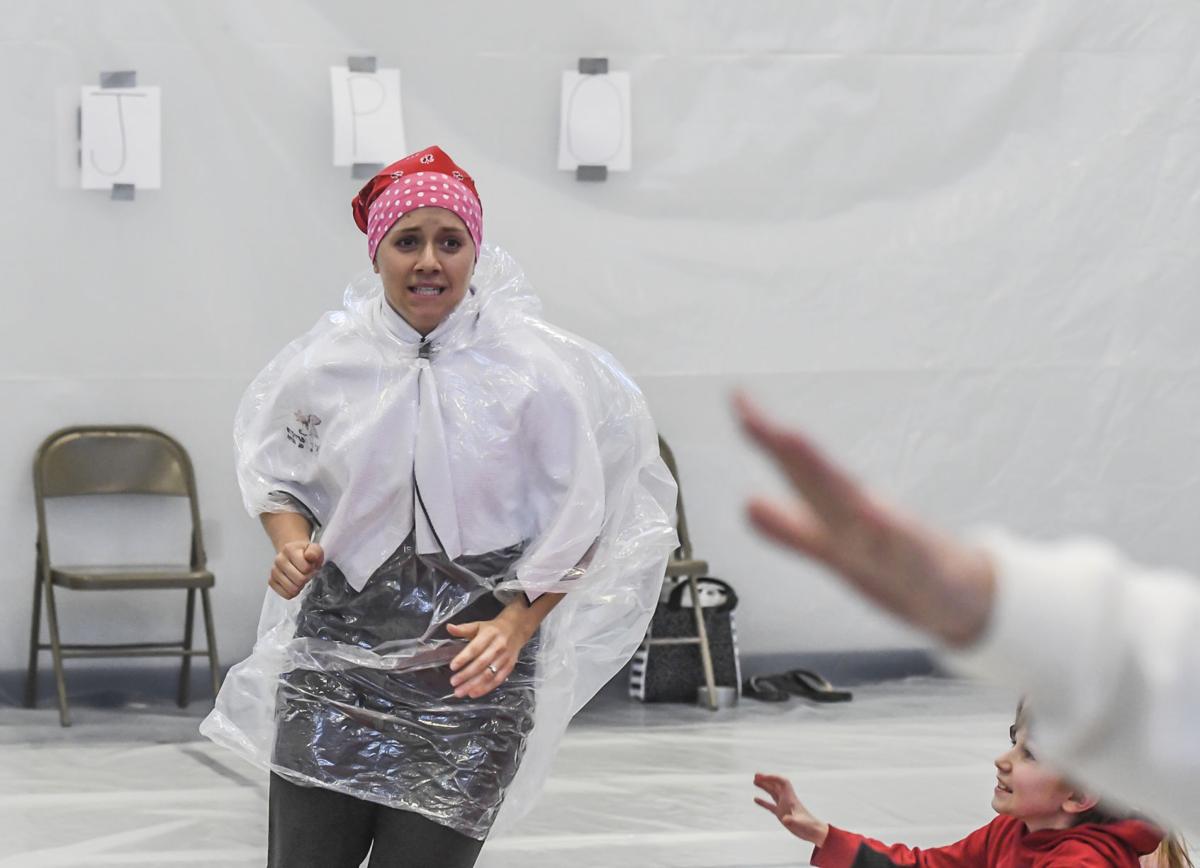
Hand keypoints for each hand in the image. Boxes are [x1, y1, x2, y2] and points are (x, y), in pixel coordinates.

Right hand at [269, 540, 323, 598]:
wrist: (293, 553)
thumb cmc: (304, 553)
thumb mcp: (314, 549)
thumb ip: (315, 551)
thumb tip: (309, 555)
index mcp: (289, 550)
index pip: (305, 568)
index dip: (312, 570)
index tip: (311, 566)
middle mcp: (279, 560)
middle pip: (300, 580)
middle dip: (307, 578)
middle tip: (307, 574)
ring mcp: (274, 571)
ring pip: (292, 589)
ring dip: (300, 586)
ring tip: (300, 578)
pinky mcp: (272, 581)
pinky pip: (286, 594)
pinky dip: (293, 593)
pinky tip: (295, 584)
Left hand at [446, 606, 534, 698]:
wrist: (515, 630)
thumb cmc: (492, 629)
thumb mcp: (478, 625)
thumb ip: (463, 629)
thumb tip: (449, 627)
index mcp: (489, 634)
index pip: (475, 648)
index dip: (463, 658)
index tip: (452, 666)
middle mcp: (498, 646)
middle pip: (481, 663)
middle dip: (466, 674)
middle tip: (453, 682)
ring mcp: (505, 658)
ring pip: (489, 674)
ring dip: (474, 685)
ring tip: (460, 692)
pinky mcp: (509, 667)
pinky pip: (497, 680)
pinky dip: (486, 688)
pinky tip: (474, 693)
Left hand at [735, 394, 995, 646]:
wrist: (957, 603)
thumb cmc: (894, 567)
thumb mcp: (835, 552)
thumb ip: (791, 529)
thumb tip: (748, 504)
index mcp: (839, 511)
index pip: (796, 470)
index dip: (765, 437)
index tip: (737, 398)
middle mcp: (862, 517)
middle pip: (819, 477)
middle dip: (786, 446)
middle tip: (753, 416)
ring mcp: (892, 540)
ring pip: (854, 504)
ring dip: (824, 472)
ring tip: (790, 439)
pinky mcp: (923, 567)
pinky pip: (904, 546)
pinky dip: (887, 527)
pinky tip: (869, 510)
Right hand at [753, 773, 828, 844]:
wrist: (814, 832)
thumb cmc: (809, 826)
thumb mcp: (800, 823)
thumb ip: (792, 820)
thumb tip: (785, 819)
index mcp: (791, 798)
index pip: (782, 782)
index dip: (772, 778)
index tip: (762, 777)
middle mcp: (787, 800)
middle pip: (776, 785)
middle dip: (766, 779)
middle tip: (755, 775)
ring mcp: (784, 806)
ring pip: (772, 793)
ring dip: (764, 787)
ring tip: (754, 781)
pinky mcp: (781, 814)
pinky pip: (770, 805)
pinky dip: (763, 802)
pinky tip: (755, 799)